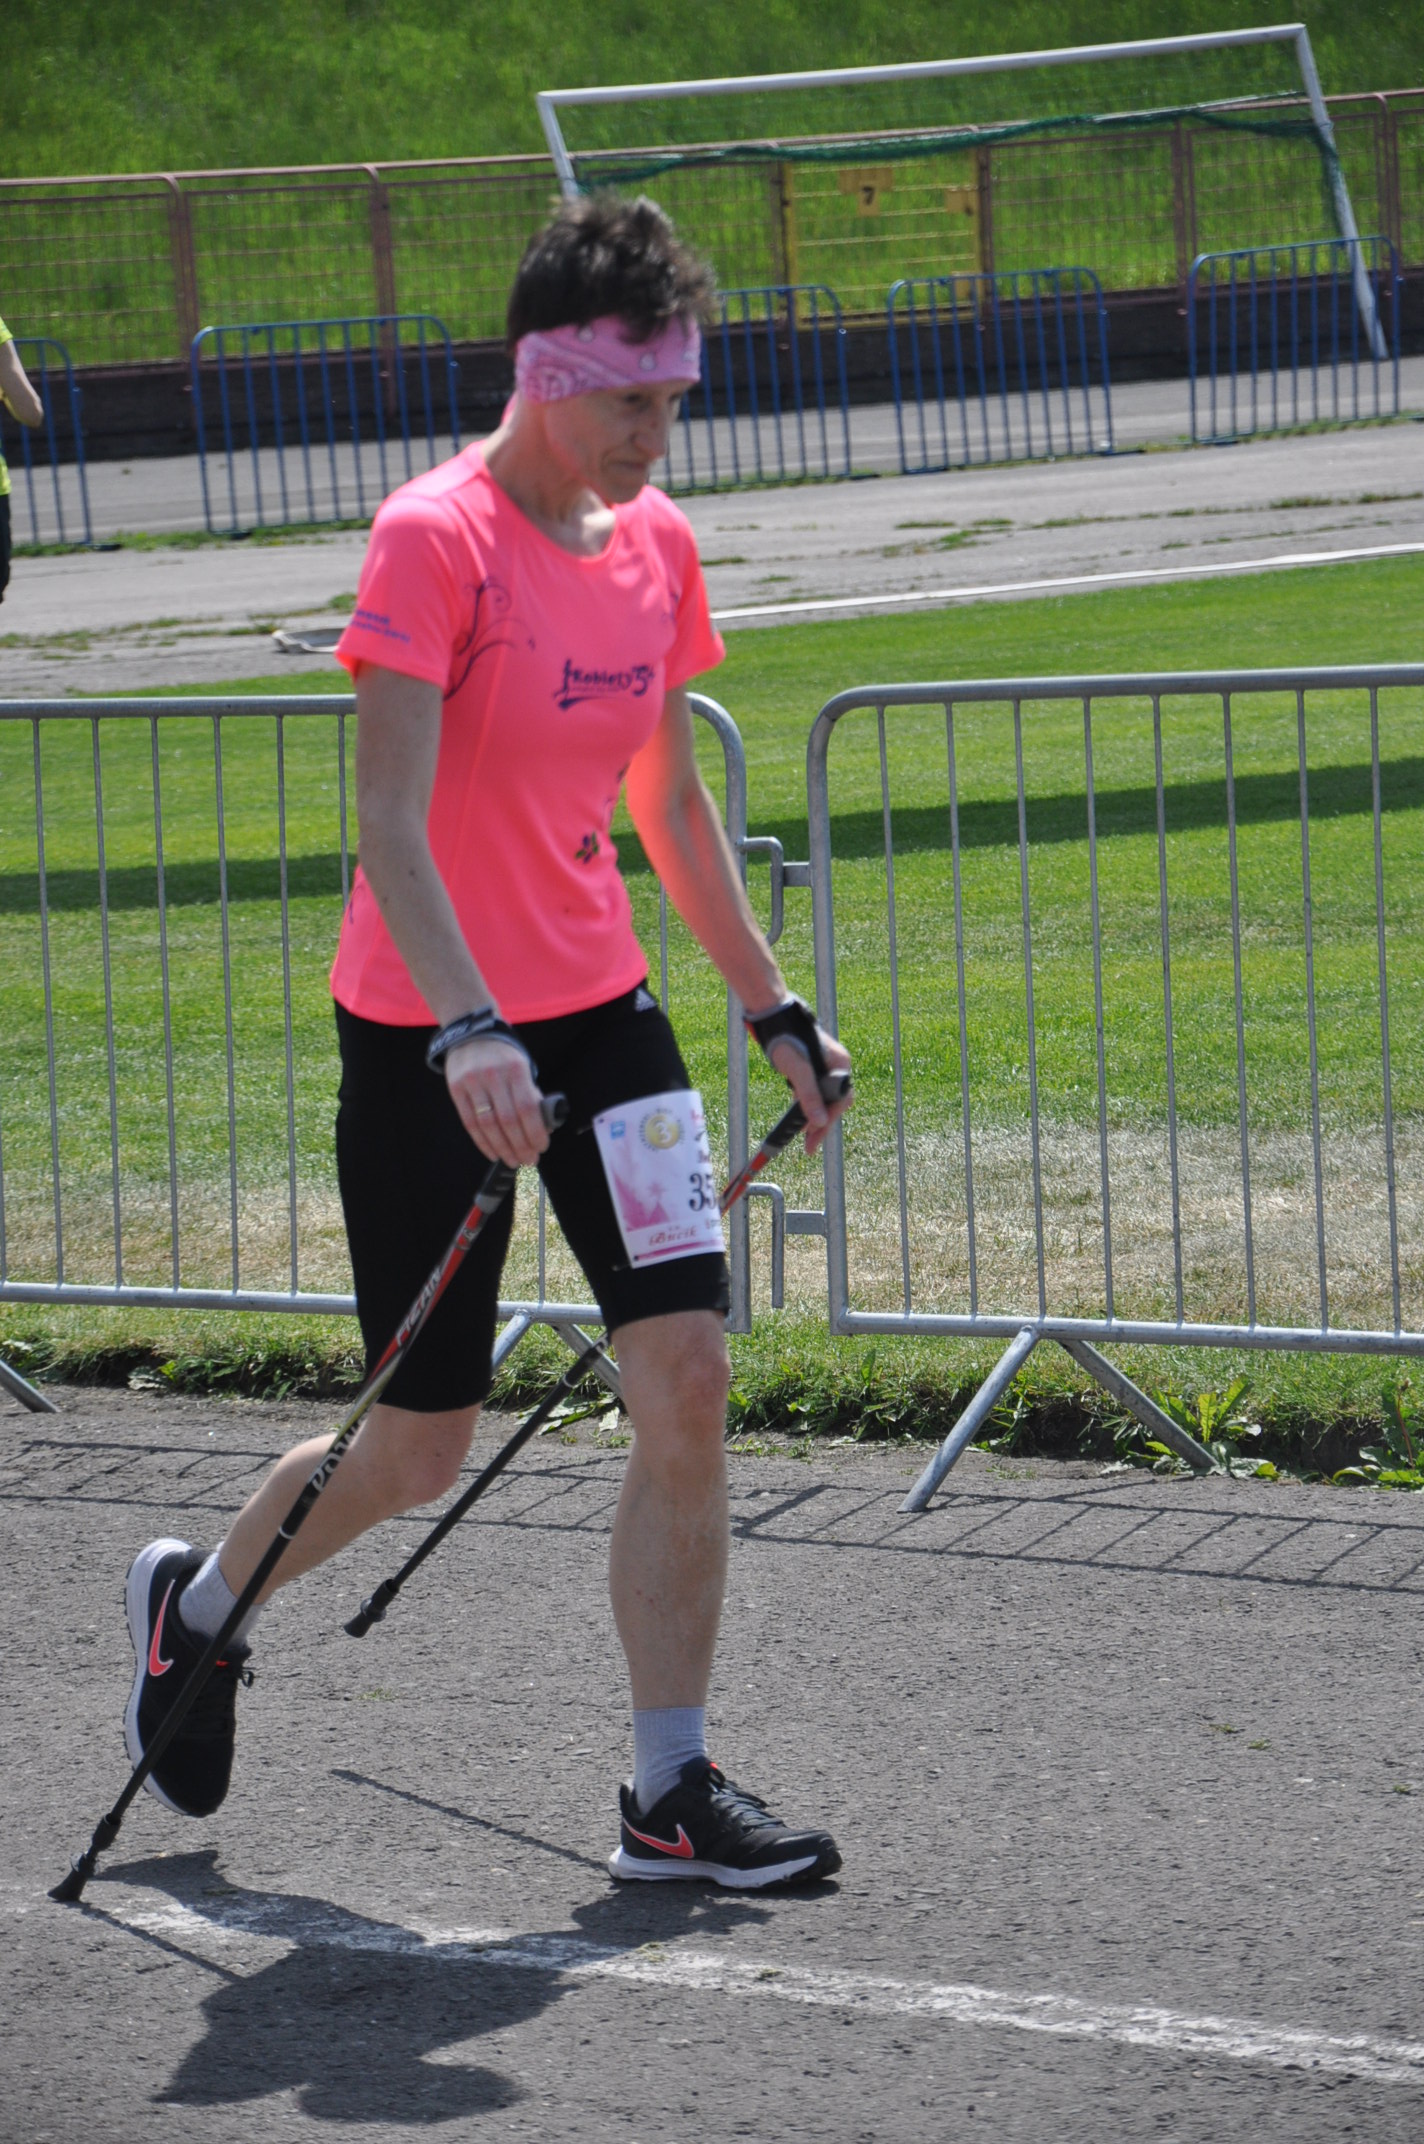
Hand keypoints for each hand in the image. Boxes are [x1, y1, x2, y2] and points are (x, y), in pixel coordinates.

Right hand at [445, 1036, 549, 1168]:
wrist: (470, 1034)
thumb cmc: (502, 1056)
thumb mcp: (522, 1066)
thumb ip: (530, 1093)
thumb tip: (542, 1127)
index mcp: (515, 1068)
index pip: (527, 1107)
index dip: (535, 1131)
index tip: (541, 1147)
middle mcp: (493, 1075)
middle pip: (507, 1120)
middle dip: (520, 1145)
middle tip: (529, 1161)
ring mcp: (472, 1083)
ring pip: (488, 1124)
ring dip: (502, 1148)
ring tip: (513, 1160)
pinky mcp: (456, 1090)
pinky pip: (470, 1123)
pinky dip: (483, 1142)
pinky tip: (493, 1152)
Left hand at [766, 1026, 852, 1156]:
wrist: (773, 1016)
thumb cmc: (786, 1040)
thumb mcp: (798, 1071)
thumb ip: (809, 1095)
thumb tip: (819, 1121)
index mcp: (840, 1065)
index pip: (839, 1102)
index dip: (826, 1123)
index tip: (812, 1141)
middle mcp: (837, 1066)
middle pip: (834, 1102)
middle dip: (822, 1123)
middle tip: (808, 1143)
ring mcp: (827, 1065)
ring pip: (825, 1097)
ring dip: (814, 1114)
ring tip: (803, 1133)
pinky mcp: (815, 1065)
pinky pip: (816, 1089)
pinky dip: (808, 1102)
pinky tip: (798, 1111)